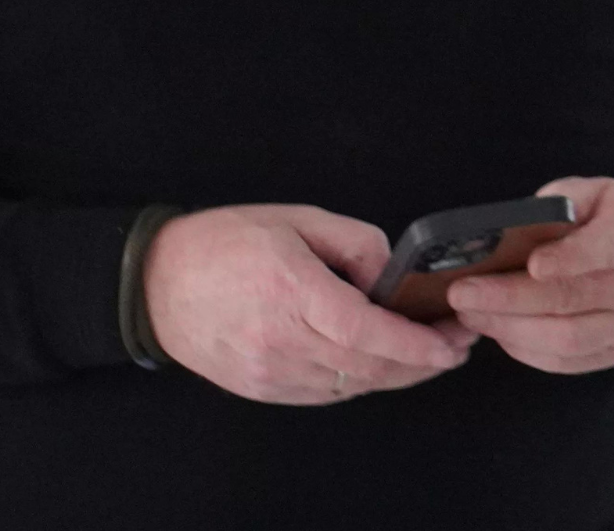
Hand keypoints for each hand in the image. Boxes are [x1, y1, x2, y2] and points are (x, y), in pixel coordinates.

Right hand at [144, 204, 475, 404]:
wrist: (156, 284)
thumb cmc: (225, 243)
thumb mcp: (297, 220)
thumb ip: (354, 243)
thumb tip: (391, 275)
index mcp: (291, 290)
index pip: (364, 331)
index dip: (414, 344)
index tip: (451, 343)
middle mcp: (281, 339)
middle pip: (367, 367)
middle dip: (422, 362)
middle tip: (458, 345)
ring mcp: (270, 371)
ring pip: (351, 386)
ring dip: (396, 375)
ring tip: (430, 355)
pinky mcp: (262, 389)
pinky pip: (325, 394)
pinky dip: (360, 382)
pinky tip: (381, 365)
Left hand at [446, 177, 613, 374]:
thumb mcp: (597, 193)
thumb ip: (560, 201)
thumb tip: (510, 228)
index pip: (606, 247)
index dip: (569, 258)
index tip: (531, 264)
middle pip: (571, 298)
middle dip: (509, 298)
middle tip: (462, 294)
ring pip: (566, 338)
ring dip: (510, 329)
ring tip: (470, 315)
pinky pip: (567, 361)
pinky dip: (526, 350)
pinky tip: (499, 331)